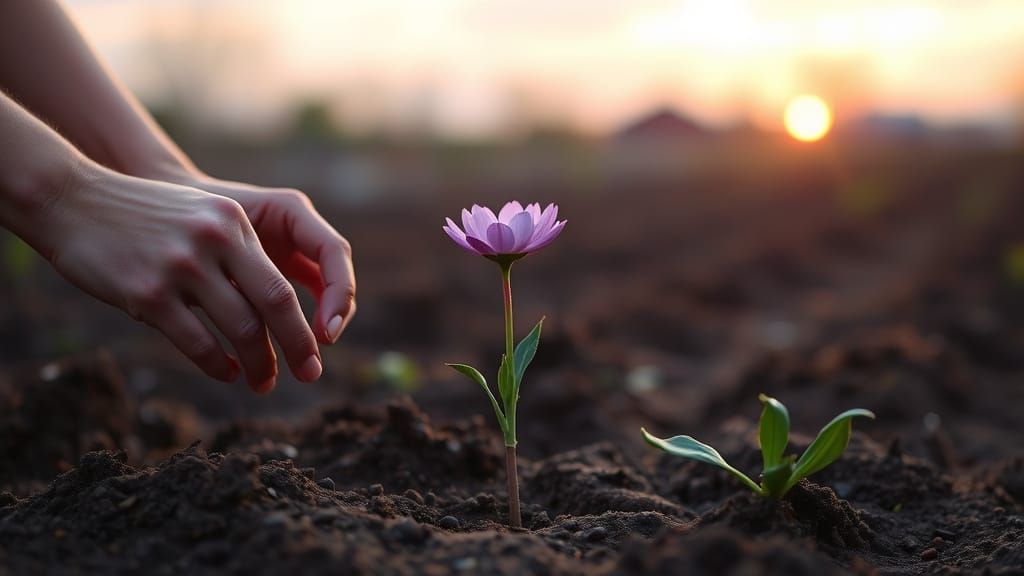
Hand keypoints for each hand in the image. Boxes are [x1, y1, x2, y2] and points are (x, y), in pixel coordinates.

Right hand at [45, 164, 326, 392]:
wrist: (70, 200)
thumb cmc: (141, 216)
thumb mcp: (201, 215)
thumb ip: (237, 250)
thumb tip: (274, 304)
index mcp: (233, 222)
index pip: (284, 282)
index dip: (304, 321)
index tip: (316, 348)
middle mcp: (214, 241)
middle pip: (275, 306)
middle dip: (298, 347)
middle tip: (309, 375)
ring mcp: (181, 268)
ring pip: (241, 329)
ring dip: (259, 364)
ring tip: (263, 382)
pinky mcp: (148, 293)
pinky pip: (198, 342)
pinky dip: (219, 365)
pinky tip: (227, 373)